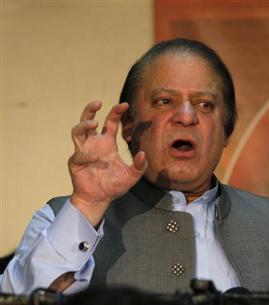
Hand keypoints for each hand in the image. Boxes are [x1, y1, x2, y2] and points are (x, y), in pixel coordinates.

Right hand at [68, 101, 146, 226]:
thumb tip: (143, 154)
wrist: (100, 199)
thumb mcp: (132, 176)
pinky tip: (95, 158)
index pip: (110, 122)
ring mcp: (83, 151)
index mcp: (107, 143)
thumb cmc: (114, 186)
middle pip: (87, 120)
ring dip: (84, 125)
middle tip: (98, 102)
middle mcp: (93, 144)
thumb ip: (140, 166)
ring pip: (77, 132)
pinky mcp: (75, 163)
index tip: (124, 104)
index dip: (115, 112)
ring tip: (93, 123)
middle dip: (90, 109)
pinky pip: (78, 154)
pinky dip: (86, 155)